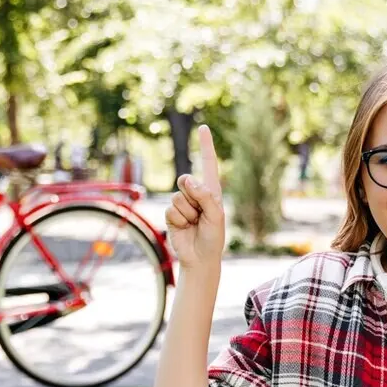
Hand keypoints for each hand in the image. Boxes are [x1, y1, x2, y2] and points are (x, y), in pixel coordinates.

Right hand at [165, 124, 225, 271]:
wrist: (200, 258)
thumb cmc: (213, 238)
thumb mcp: (216, 216)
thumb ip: (205, 197)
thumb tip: (189, 180)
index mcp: (212, 191)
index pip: (208, 164)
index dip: (206, 146)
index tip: (203, 127)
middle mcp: (196, 194)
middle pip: (186, 180)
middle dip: (192, 196)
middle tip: (200, 214)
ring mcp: (183, 204)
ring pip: (177, 197)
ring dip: (187, 213)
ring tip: (194, 224)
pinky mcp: (171, 214)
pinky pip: (170, 210)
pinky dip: (179, 220)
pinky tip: (185, 228)